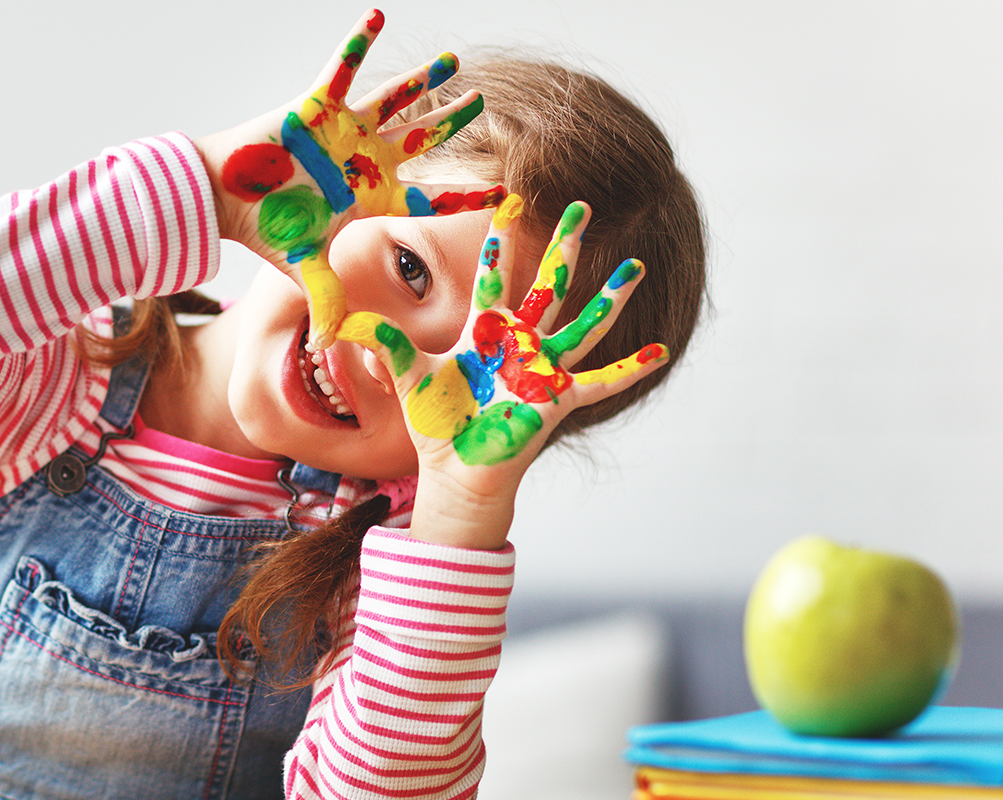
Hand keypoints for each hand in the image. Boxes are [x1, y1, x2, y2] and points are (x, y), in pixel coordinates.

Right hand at [196, 9, 505, 349]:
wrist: (222, 196)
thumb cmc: (264, 228)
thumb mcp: (304, 266)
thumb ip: (327, 300)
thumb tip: (331, 349)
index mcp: (371, 195)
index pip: (431, 197)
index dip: (467, 197)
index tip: (505, 194)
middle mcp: (365, 158)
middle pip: (423, 139)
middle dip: (454, 122)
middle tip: (483, 103)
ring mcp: (344, 130)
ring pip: (395, 99)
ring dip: (423, 79)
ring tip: (452, 61)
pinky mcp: (317, 104)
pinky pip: (342, 66)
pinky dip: (358, 41)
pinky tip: (377, 14)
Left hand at [337, 195, 668, 544]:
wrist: (454, 472)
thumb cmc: (437, 425)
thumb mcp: (407, 376)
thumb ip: (383, 344)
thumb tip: (342, 322)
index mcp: (484, 333)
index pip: (493, 277)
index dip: (498, 242)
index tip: (507, 202)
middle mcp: (520, 345)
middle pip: (547, 284)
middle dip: (563, 244)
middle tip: (580, 205)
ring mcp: (542, 370)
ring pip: (581, 323)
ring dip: (608, 295)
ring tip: (635, 265)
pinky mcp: (557, 400)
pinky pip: (600, 382)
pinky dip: (629, 368)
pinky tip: (660, 351)